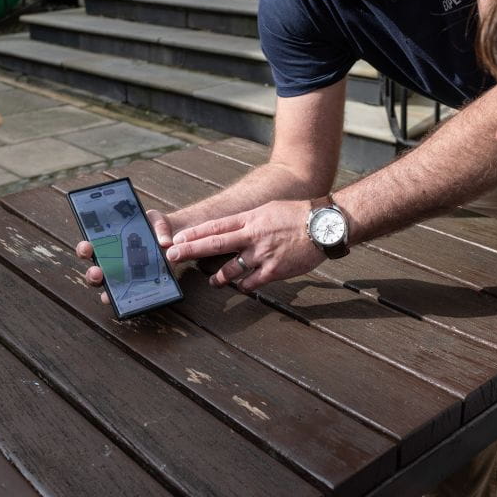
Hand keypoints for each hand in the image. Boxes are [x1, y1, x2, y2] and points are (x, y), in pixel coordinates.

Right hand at [77, 208, 174, 304]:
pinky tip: (133, 301)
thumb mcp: (157, 220)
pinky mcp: (141, 289)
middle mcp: (114, 263)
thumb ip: (160, 226)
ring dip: (107, 293)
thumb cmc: (157, 230)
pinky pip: (133, 299)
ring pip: (109, 290)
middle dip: (92, 274)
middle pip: (95, 272)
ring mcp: (127, 278)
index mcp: (111, 243)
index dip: (84, 248)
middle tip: (97, 271)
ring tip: (109, 294)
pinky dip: (131, 302)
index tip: (87, 246)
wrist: (175, 241)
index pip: (91, 247)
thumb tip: (164, 243)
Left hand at [166, 199, 325, 291]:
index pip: (216, 226)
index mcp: (250, 219)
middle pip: (215, 243)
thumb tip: (232, 229)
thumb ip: (249, 220)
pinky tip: (241, 286)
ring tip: (212, 281)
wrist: (324, 225)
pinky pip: (252, 282)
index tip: (177, 239)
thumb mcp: (268, 210)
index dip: (195, 234)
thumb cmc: (297, 215)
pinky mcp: (274, 271)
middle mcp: (252, 236)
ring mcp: (262, 254)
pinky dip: (244, 285)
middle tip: (172, 256)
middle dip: (190, 251)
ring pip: (231, 268)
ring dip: (218, 276)